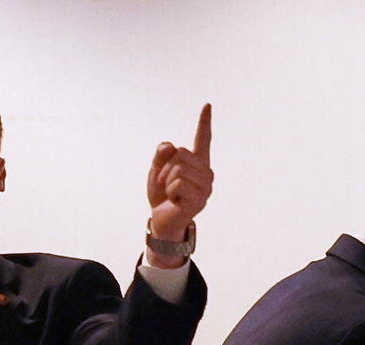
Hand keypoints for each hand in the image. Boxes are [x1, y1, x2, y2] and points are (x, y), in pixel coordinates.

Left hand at [146, 103, 213, 266]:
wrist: (161, 220)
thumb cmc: (161, 195)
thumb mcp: (157, 170)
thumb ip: (161, 155)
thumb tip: (171, 146)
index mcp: (197, 164)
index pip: (203, 139)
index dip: (204, 122)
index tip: (207, 105)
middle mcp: (206, 174)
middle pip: (181, 153)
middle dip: (166, 167)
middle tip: (167, 184)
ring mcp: (205, 188)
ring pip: (179, 168)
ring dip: (167, 180)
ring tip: (171, 193)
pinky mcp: (199, 200)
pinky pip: (178, 183)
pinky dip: (169, 191)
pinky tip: (174, 200)